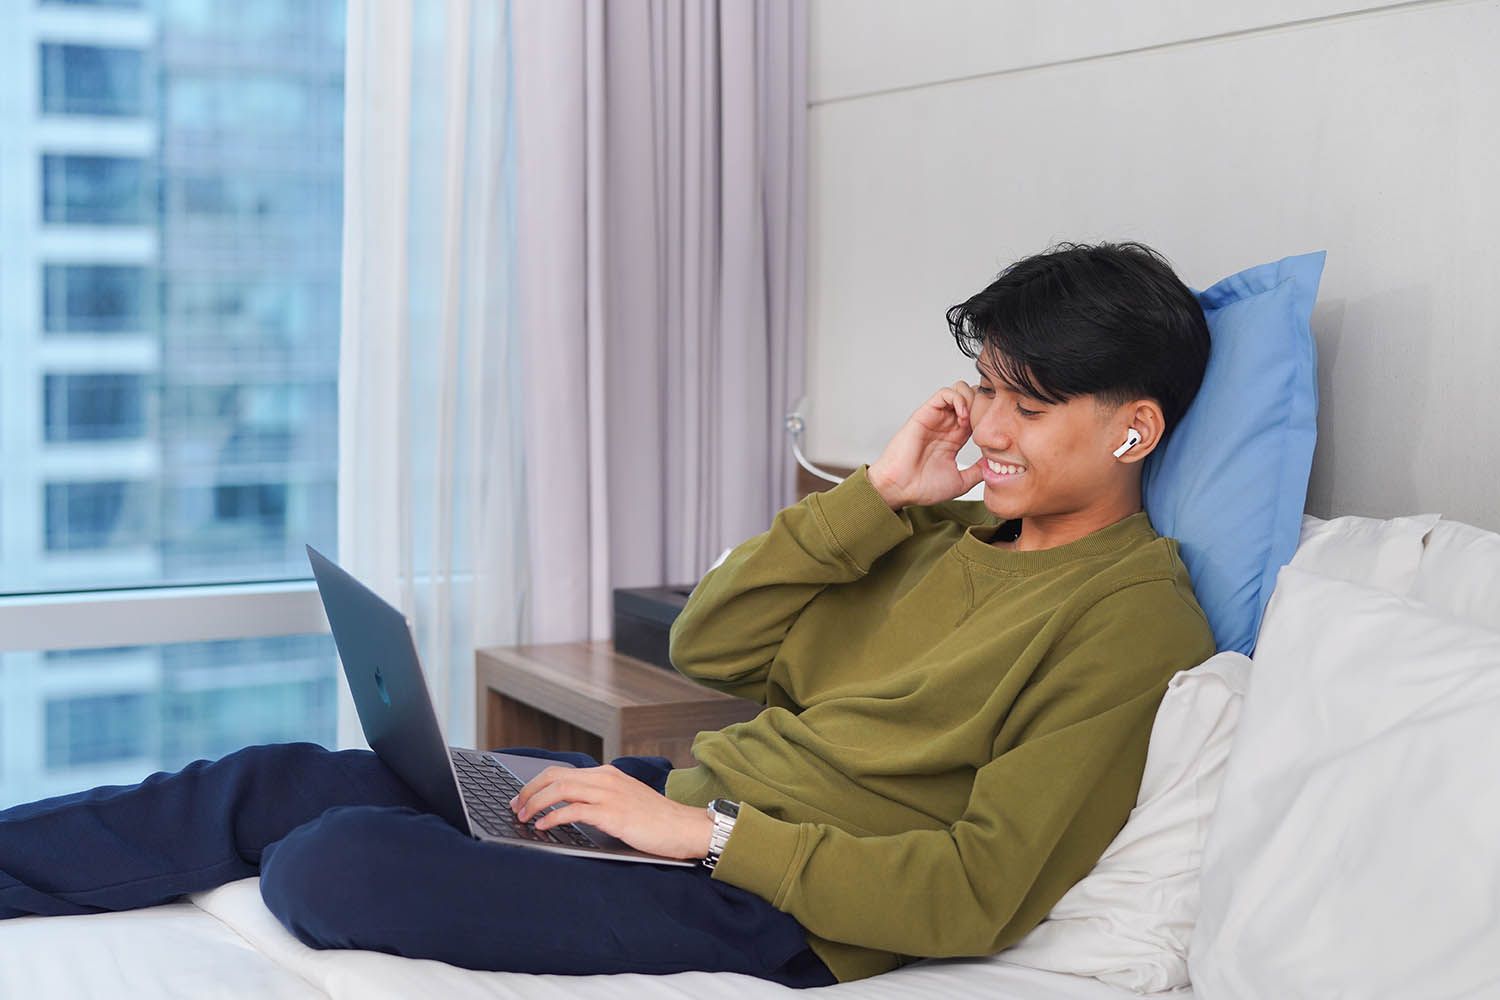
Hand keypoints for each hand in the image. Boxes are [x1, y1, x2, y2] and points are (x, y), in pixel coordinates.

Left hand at [510, 764, 713, 860]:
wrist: (684, 827)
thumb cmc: (657, 820)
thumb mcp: (625, 801)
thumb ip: (601, 799)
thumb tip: (570, 809)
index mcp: (607, 775)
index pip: (561, 772)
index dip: (536, 784)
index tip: (522, 798)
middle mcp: (605, 779)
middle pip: (554, 777)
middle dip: (528, 791)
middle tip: (515, 807)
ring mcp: (609, 794)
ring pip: (559, 789)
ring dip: (535, 803)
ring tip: (524, 817)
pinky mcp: (612, 814)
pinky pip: (572, 810)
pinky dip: (552, 817)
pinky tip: (543, 826)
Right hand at [867, 381, 984, 509]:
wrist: (900, 488)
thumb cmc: (922, 488)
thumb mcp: (960, 482)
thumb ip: (977, 472)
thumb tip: (997, 466)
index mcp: (954, 439)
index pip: (977, 416)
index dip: (989, 418)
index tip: (994, 433)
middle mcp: (946, 425)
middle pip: (971, 398)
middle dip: (983, 404)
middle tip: (985, 422)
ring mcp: (936, 418)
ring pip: (959, 390)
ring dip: (971, 400)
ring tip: (971, 420)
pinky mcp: (925, 413)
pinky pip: (945, 393)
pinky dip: (958, 398)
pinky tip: (962, 416)